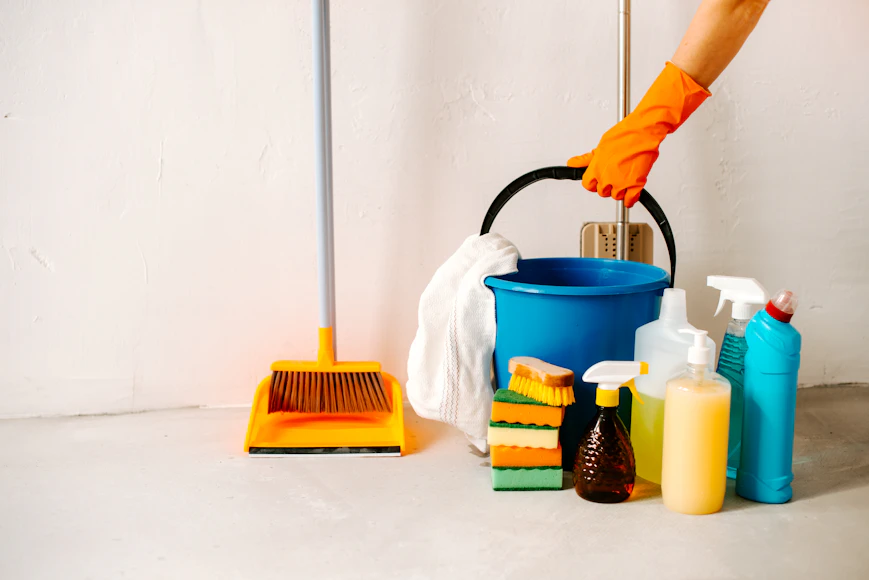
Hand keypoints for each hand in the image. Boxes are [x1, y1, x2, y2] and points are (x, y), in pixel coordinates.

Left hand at [568, 62, 709, 208]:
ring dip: (619, 191)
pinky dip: (630, 198)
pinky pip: (630, 200)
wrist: (643, 132)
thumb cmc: (624, 136)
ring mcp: (621, 183)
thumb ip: (586, 159)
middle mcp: (607, 178)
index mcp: (596, 168)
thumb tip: (572, 163)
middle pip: (602, 192)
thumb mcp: (600, 146)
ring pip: (616, 196)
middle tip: (613, 177)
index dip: (593, 183)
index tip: (597, 180)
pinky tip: (631, 193)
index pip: (588, 185)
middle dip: (607, 186)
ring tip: (623, 180)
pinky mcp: (635, 185)